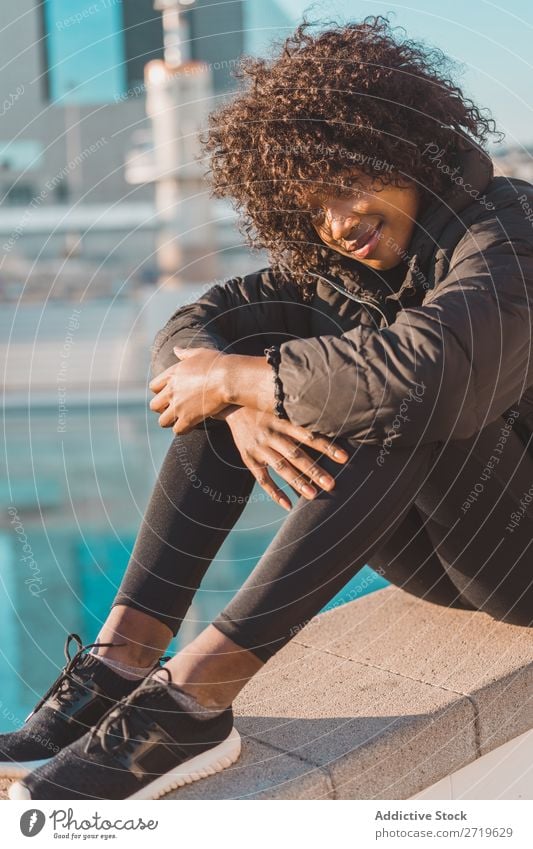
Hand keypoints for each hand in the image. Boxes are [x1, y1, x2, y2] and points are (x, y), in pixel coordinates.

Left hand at [149, 346, 227, 433]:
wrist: (228, 378)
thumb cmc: (218, 363)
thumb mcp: (200, 353)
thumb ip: (185, 353)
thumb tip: (176, 349)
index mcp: (172, 374)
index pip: (154, 387)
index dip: (160, 392)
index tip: (169, 395)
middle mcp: (171, 390)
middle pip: (154, 405)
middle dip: (162, 409)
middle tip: (172, 410)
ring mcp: (178, 405)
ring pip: (163, 421)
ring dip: (170, 422)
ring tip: (179, 421)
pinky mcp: (188, 418)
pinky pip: (177, 430)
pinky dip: (182, 430)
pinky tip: (190, 427)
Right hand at [222, 407, 348, 510]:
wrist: (231, 404)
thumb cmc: (265, 406)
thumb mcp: (282, 406)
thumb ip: (301, 416)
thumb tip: (329, 423)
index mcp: (283, 421)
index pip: (309, 435)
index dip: (326, 447)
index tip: (343, 458)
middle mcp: (272, 435)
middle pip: (296, 455)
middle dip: (314, 470)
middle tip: (331, 484)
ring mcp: (259, 448)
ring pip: (280, 468)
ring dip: (297, 482)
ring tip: (314, 495)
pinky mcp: (249, 458)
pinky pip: (262, 479)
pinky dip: (274, 492)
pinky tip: (288, 505)